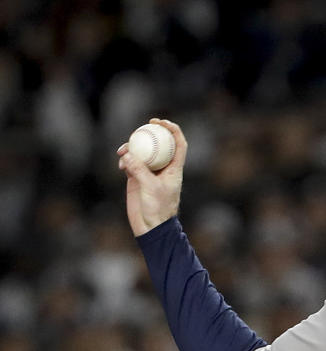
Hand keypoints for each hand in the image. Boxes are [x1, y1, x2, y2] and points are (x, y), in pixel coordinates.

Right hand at [117, 118, 187, 236]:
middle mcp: (163, 168)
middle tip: (141, 127)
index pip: (178, 144)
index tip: (161, 122)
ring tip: (122, 151)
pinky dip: (125, 160)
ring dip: (133, 148)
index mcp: (174, 168)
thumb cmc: (157, 209)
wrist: (150, 226)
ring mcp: (150, 172)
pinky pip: (131, 163)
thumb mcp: (150, 188)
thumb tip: (127, 155)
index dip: (173, 130)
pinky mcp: (137, 178)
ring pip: (142, 152)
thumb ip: (139, 170)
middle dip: (150, 133)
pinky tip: (121, 165)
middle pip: (159, 144)